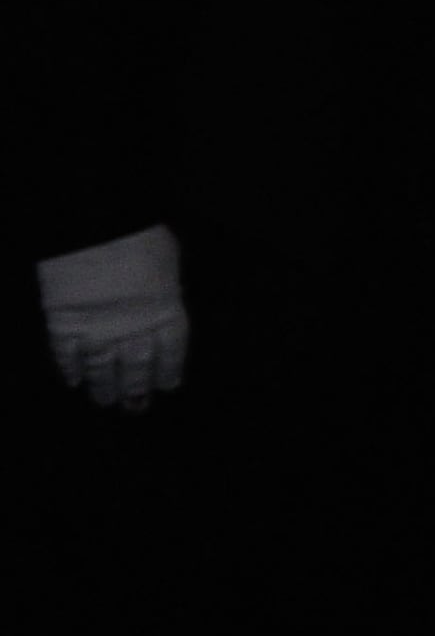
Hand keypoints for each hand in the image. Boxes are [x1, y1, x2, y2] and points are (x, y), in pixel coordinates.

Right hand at [37, 224, 192, 410]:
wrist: (96, 228)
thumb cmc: (140, 237)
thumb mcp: (168, 262)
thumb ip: (165, 289)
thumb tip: (164, 302)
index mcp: (165, 311)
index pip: (171, 351)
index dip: (168, 370)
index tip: (167, 386)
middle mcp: (133, 328)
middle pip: (136, 366)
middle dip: (135, 388)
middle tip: (134, 406)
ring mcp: (96, 330)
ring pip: (101, 368)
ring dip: (103, 387)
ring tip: (105, 401)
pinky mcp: (63, 324)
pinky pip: (65, 355)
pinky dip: (68, 369)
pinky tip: (72, 381)